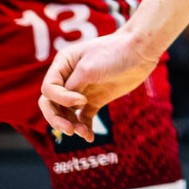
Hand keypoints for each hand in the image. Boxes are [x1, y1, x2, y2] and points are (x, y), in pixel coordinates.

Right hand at [38, 29, 162, 140]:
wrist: (140, 52)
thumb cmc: (113, 53)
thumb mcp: (88, 68)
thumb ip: (73, 87)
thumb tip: (65, 106)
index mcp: (62, 65)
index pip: (49, 89)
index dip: (60, 99)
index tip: (82, 100)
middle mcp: (68, 78)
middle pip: (52, 104)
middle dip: (57, 119)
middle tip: (69, 131)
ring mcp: (81, 90)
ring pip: (67, 114)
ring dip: (72, 125)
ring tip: (84, 133)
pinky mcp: (95, 100)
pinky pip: (83, 118)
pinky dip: (84, 128)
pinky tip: (90, 137)